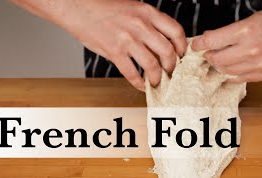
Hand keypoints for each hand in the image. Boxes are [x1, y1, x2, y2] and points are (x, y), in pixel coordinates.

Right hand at [61, 0, 186, 90]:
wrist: (78, 7)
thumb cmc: (104, 8)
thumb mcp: (133, 8)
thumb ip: (149, 23)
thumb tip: (161, 43)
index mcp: (148, 12)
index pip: (176, 31)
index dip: (182, 47)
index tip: (181, 55)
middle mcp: (140, 25)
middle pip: (167, 51)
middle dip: (172, 66)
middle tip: (170, 72)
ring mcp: (127, 39)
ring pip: (152, 65)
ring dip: (157, 78)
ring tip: (156, 82)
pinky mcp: (114, 51)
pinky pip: (132, 73)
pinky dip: (138, 83)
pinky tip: (140, 86)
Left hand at [192, 4, 261, 82]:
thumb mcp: (249, 20)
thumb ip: (227, 32)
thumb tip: (208, 39)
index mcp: (245, 31)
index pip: (212, 42)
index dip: (199, 44)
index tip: (196, 46)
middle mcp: (252, 50)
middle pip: (216, 60)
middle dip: (208, 56)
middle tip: (208, 53)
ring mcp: (260, 65)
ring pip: (226, 72)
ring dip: (219, 66)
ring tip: (219, 60)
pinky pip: (240, 79)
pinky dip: (231, 74)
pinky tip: (230, 68)